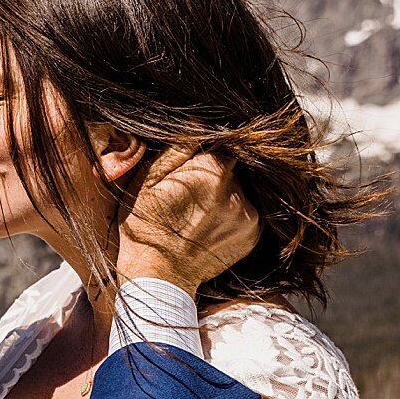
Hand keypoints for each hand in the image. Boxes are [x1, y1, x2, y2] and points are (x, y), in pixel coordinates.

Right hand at [116, 146, 259, 293]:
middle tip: (189, 193)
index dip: (206, 152)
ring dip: (222, 195)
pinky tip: (207, 227)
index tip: (192, 164)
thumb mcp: (148, 178)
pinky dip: (230, 215)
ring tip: (196, 214)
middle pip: (231, 167)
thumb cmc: (146, 224)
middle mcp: (237, 190)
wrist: (158, 276)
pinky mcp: (253, 235)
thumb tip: (200, 122)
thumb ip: (178, 146)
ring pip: (238, 190)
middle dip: (213, 174)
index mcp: (213, 170)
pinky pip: (245, 212)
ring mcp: (248, 215)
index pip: (222, 143)